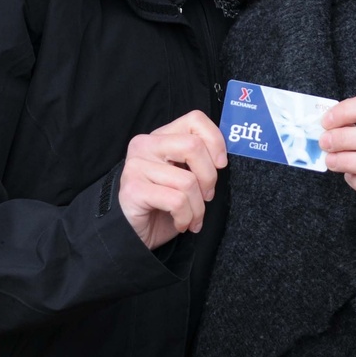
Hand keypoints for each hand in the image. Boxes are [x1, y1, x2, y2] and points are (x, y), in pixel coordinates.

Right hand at [118, 110, 227, 249]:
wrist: (133, 236)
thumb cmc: (163, 206)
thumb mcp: (184, 176)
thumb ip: (197, 160)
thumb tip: (222, 157)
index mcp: (160, 136)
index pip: (195, 120)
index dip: (215, 140)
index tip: (220, 164)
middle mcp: (145, 145)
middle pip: (194, 146)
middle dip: (209, 177)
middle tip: (207, 196)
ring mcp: (136, 166)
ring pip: (188, 181)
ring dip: (198, 207)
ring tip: (192, 217)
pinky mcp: (133, 189)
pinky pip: (177, 201)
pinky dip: (186, 218)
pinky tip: (181, 224)